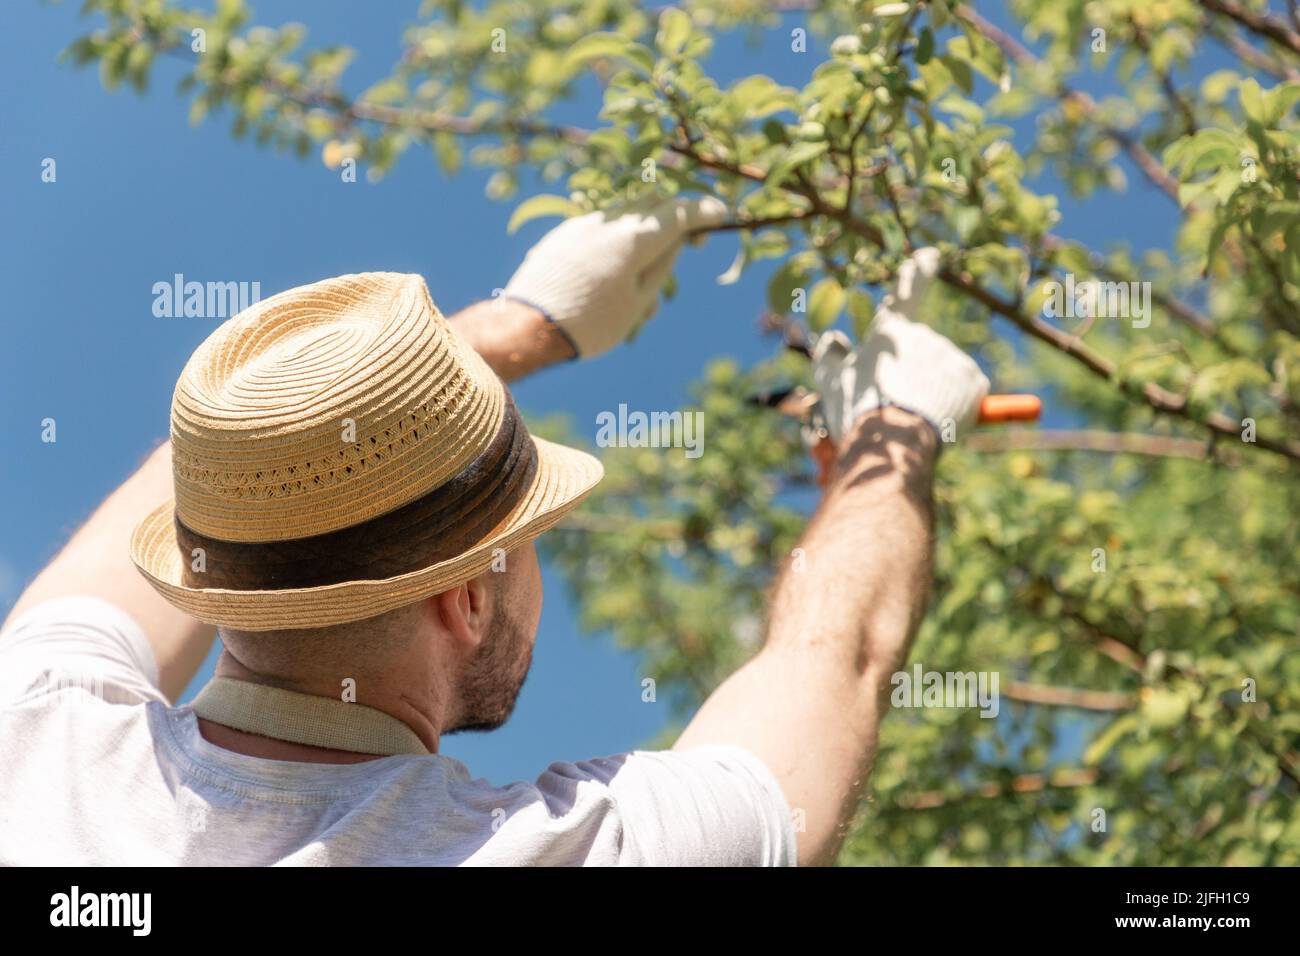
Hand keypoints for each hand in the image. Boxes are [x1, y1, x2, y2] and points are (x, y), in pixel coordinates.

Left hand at [503, 196, 726, 356]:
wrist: (527, 327)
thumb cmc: (589, 324)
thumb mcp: (638, 302)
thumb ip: (662, 267)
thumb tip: (675, 241)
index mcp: (633, 239)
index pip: (679, 212)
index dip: (705, 211)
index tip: (722, 214)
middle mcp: (609, 222)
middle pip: (654, 201)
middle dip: (677, 215)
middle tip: (692, 241)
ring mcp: (583, 224)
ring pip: (627, 212)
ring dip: (647, 230)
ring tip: (646, 279)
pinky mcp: (564, 234)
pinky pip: (602, 226)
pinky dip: (620, 240)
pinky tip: (614, 275)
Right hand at [812, 247, 988, 443]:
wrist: (891, 444)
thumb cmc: (857, 412)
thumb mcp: (831, 384)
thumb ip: (829, 356)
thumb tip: (835, 339)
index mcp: (890, 331)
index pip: (908, 292)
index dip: (919, 272)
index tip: (931, 256)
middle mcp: (924, 335)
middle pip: (925, 353)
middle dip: (917, 373)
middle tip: (899, 405)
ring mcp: (952, 356)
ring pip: (945, 374)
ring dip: (935, 391)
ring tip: (915, 418)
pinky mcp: (973, 380)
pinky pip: (967, 390)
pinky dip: (956, 404)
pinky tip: (937, 419)